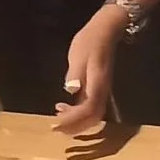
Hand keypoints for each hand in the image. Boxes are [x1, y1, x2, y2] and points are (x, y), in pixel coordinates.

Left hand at [54, 3, 128, 136]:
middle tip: (54, 129)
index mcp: (97, 83)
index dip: (72, 120)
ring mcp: (102, 91)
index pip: (87, 109)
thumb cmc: (90, 40)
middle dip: (74, 128)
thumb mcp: (78, 54)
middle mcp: (102, 91)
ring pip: (93, 116)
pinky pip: (90, 109)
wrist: (106, 30)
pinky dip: (77, 114)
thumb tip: (70, 90)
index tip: (55, 123)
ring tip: (57, 121)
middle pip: (93, 118)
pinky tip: (63, 108)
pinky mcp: (97, 89)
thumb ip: (75, 72)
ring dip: (76, 124)